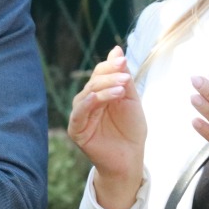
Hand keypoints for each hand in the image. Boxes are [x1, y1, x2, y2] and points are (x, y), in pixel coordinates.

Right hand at [67, 46, 146, 208]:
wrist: (130, 159)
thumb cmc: (131, 131)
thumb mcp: (132, 100)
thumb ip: (124, 78)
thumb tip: (117, 49)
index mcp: (99, 93)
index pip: (100, 73)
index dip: (110, 65)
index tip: (123, 59)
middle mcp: (86, 101)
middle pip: (93, 82)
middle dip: (109, 76)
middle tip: (125, 75)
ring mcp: (80, 115)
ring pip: (87, 95)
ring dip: (103, 89)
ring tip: (121, 88)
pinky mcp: (76, 130)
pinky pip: (79, 114)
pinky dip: (87, 103)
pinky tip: (97, 97)